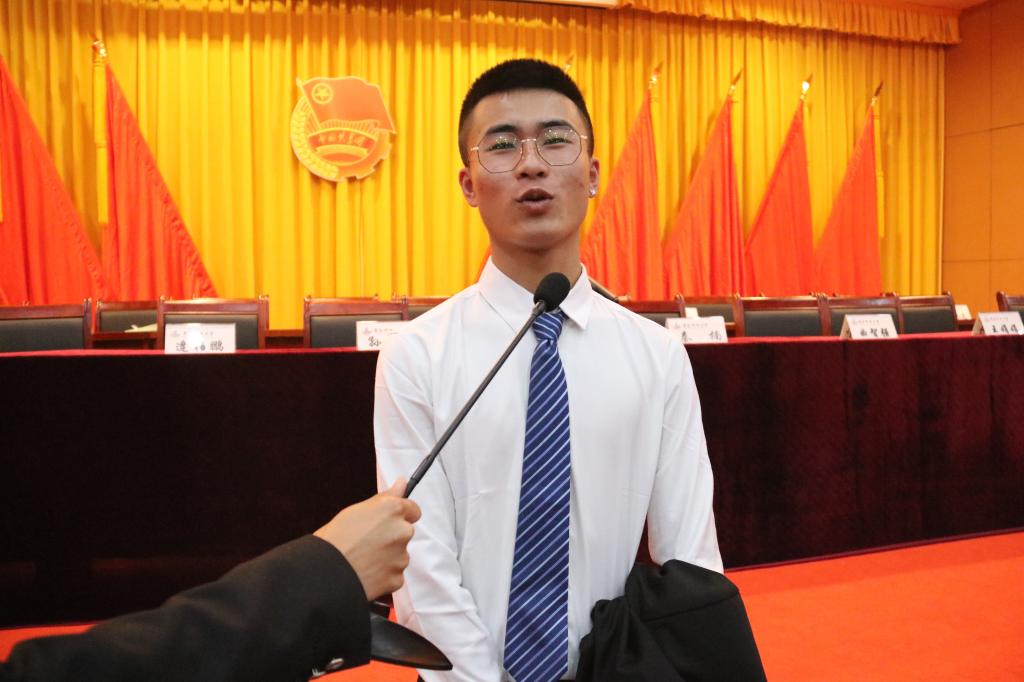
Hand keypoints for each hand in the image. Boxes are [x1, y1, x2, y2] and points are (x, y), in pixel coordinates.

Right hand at [314, 478, 420, 599]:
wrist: (323, 574)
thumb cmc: (334, 541)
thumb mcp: (355, 511)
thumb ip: (384, 498)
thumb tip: (401, 483)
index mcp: (392, 509)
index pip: (413, 509)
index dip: (400, 515)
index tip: (389, 521)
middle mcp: (401, 531)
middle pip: (405, 532)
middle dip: (391, 537)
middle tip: (367, 542)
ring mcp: (401, 556)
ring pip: (399, 555)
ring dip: (387, 557)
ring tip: (362, 558)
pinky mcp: (397, 578)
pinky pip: (394, 574)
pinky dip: (383, 575)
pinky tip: (365, 572)